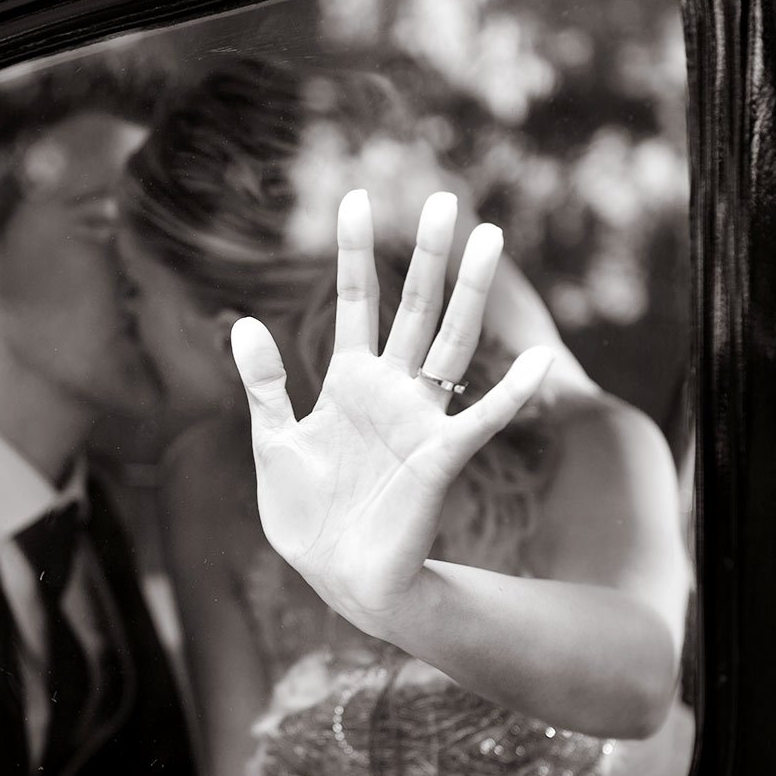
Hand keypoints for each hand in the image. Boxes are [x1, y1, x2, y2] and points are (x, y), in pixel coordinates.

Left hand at [229, 190, 553, 639]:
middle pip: (413, 307)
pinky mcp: (437, 459)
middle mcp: (390, 391)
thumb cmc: (309, 517)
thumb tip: (242, 321)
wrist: (338, 578)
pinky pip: (479, 421)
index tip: (355, 198)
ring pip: (449, 342)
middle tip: (443, 197)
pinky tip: (533, 364)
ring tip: (489, 238)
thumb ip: (264, 384)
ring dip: (469, 293)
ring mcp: (418, 420)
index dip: (354, 252)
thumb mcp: (274, 442)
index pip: (356, 302)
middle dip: (427, 254)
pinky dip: (507, 394)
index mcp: (349, 383)